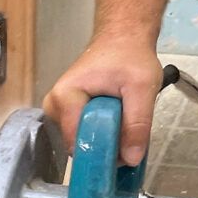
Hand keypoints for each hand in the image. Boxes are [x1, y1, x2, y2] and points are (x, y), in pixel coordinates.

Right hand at [43, 34, 165, 163]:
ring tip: (126, 120)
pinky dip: (105, 133)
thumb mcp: (142, 88)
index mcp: (65, 97)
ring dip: (108, 139)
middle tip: (132, 134)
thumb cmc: (130, 56)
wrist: (123, 38)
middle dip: (108, 146)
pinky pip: (86, 133)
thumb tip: (131, 158)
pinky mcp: (68, 112)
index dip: (103, 153)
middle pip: (80, 144)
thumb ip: (137, 123)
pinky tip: (118, 120)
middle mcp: (54, 105)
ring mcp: (59, 110)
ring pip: (84, 141)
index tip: (126, 157)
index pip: (77, 141)